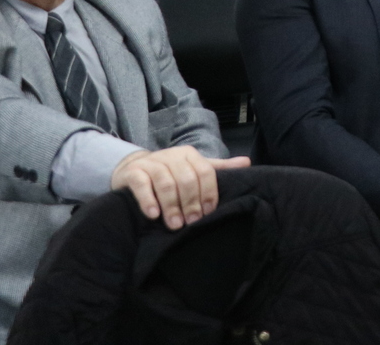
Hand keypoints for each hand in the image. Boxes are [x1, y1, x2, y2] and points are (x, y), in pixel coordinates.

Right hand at [110, 147, 250, 229]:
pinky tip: (153, 215)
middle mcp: (172, 156)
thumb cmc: (170, 173)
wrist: (133, 169)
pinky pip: (142, 185)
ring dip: (171, 206)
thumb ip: (217, 168)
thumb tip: (247, 163)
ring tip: (174, 225)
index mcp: (190, 155)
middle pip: (186, 179)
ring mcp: (151, 163)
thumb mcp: (194, 169)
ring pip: (165, 183)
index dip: (208, 193)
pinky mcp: (133, 172)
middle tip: (191, 223)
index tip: (208, 213)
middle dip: (190, 203)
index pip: (205, 172)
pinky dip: (148, 200)